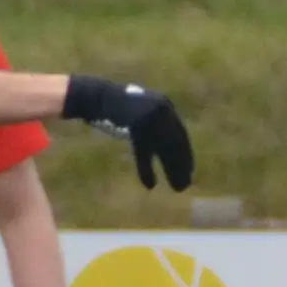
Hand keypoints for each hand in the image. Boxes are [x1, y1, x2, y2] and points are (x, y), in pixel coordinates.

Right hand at [69, 78, 196, 190]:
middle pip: (176, 144)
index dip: (185, 155)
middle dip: (182, 165)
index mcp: (166, 107)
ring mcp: (149, 118)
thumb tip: (164, 145)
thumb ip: (154, 127)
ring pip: (165, 150)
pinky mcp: (135, 126)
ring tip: (178, 189)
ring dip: (172, 171)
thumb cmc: (118, 108)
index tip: (189, 172)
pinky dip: (146, 170)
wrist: (97, 97)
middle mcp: (162, 111)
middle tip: (185, 185)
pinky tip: (151, 185)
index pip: (181, 134)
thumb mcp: (141, 116)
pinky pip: (144, 153)